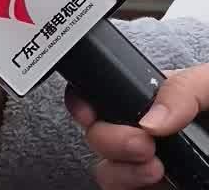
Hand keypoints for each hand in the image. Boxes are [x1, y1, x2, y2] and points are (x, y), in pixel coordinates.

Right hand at [66, 64, 207, 189]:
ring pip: (106, 172)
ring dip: (119, 171)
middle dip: (107, 138)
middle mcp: (147, 135)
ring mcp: (151, 168)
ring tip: (153, 169)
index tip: (92, 110)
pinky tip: (158, 184)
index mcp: (155, 101)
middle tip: (142, 143)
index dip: (85, 103)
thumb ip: (184, 90)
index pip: (101, 97)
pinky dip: (131, 188)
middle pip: (95, 136)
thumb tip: (148, 118)